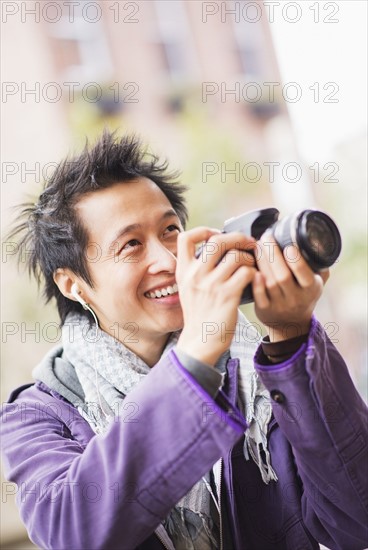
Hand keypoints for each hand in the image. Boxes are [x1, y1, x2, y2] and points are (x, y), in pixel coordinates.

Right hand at [176, 227, 256, 365]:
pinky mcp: (228, 295)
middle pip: (217, 240)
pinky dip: (254, 272)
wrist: (200, 342)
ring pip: (236, 256)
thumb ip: (196, 270)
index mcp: (184, 271)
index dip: (203, 230)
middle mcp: (196, 275)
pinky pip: (247, 272)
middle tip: (247, 243)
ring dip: (249, 257)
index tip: (216, 235)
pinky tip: (254, 278)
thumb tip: (214, 248)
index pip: (186, 238)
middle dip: (237, 237)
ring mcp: (211, 285)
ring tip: (252, 265)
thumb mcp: (188, 289)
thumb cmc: (199, 315)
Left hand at [252, 234, 328, 341]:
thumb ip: (320, 263)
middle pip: (283, 276)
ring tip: (258, 246)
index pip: (305, 275)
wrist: (291, 322)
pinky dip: (255, 281)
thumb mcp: (317, 281)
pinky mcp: (264, 309)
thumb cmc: (303, 294)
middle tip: (266, 238)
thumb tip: (319, 241)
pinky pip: (258, 295)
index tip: (288, 246)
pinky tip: (251, 266)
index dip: (296, 261)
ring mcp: (279, 305)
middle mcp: (296, 298)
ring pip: (269, 282)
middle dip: (273, 255)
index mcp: (311, 289)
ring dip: (262, 262)